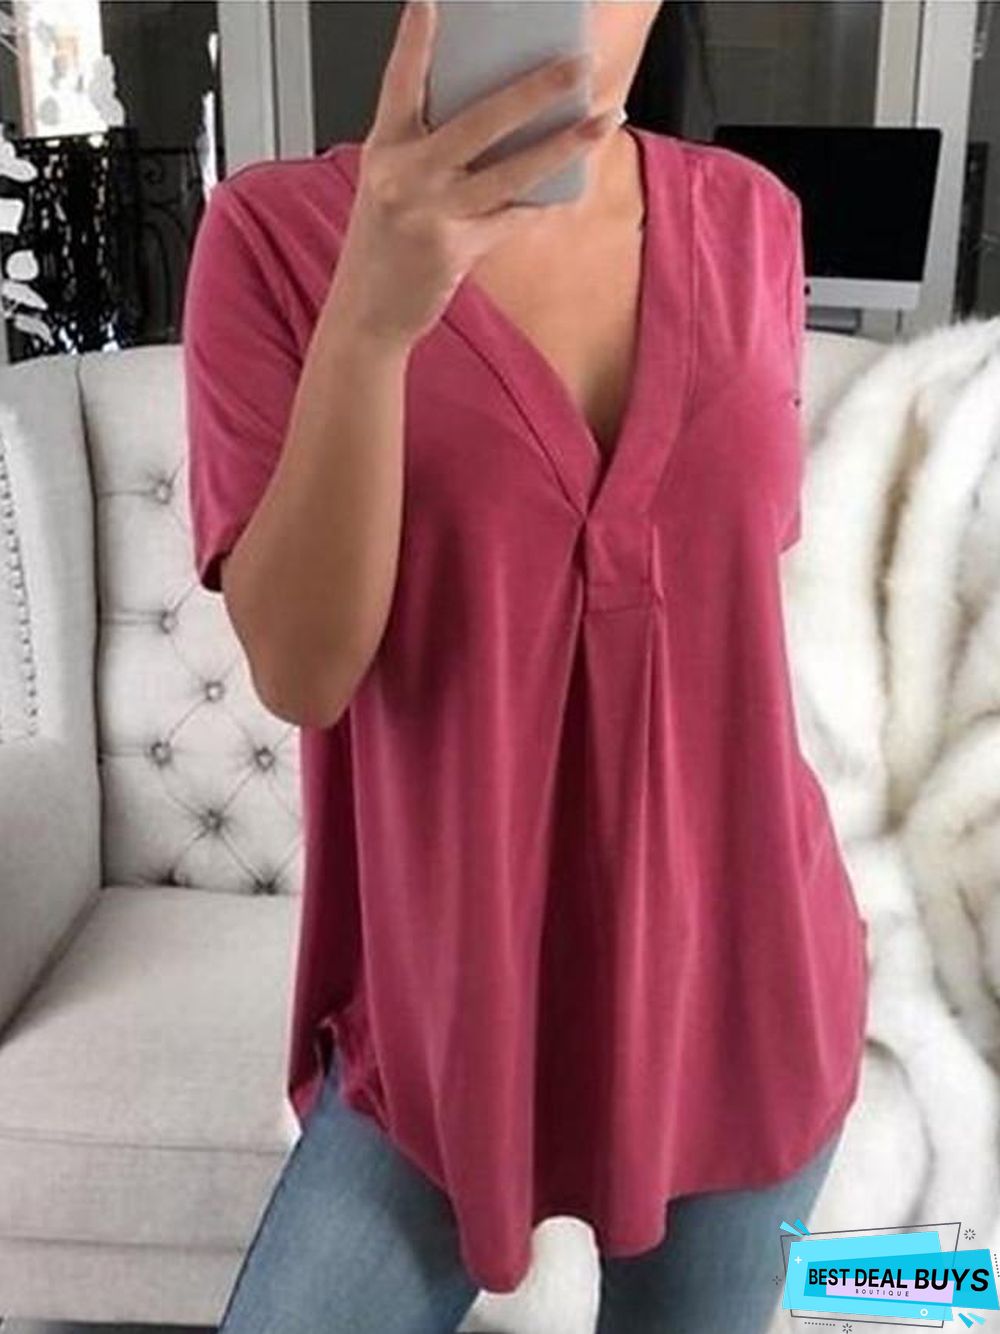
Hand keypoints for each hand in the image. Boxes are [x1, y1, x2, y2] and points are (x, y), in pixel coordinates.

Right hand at [329, 0, 616, 347]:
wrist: (367, 313)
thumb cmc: (384, 245)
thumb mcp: (391, 185)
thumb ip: (429, 150)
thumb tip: (501, 119)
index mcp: (384, 149)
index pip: (400, 83)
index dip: (416, 41)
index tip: (433, 3)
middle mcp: (404, 175)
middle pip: (480, 120)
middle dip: (536, 89)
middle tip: (576, 65)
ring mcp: (429, 212)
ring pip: (511, 171)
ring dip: (564, 145)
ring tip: (602, 121)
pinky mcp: (454, 249)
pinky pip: (511, 219)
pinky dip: (541, 204)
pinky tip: (570, 188)